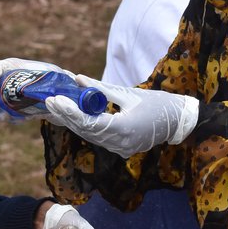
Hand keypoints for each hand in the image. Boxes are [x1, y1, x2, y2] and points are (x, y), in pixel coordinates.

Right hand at [0, 56, 74, 122]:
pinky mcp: (5, 106)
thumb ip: (61, 75)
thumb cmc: (50, 78)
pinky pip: (1, 113)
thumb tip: (74, 78)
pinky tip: (16, 120)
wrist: (48, 92)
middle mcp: (2, 79)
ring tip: (6, 118)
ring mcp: (1, 94)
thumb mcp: (54, 73)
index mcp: (10, 67)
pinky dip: (7, 117)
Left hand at [43, 77, 198, 155]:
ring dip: (72, 122)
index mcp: (124, 129)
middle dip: (66, 116)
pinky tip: (71, 116)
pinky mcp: (120, 149)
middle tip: (49, 100)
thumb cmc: (158, 104)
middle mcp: (120, 144)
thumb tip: (77, 78)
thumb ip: (100, 89)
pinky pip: (97, 138)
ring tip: (55, 107)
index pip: (90, 123)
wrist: (178, 121)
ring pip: (89, 136)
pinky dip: (84, 127)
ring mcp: (120, 150)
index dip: (70, 112)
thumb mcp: (128, 93)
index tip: (56, 100)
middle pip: (86, 131)